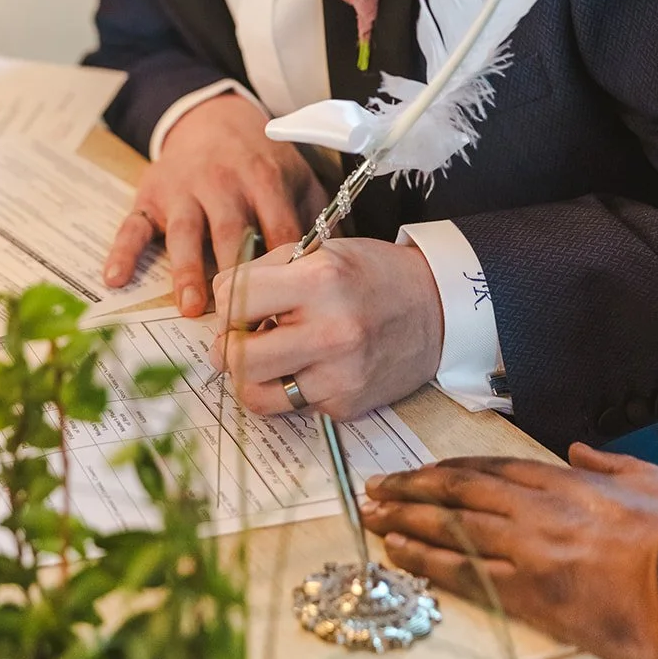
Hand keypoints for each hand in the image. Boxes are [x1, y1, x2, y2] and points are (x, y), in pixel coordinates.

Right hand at [103, 93, 327, 316]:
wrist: (213, 120)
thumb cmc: (262, 162)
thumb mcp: (297, 178)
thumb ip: (320, 218)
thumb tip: (345, 268)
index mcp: (264, 179)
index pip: (279, 228)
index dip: (286, 270)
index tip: (294, 311)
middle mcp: (222, 183)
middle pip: (231, 232)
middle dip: (237, 276)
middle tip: (244, 322)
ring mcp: (183, 189)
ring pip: (184, 230)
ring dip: (186, 270)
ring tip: (191, 308)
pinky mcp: (150, 195)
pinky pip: (132, 224)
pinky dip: (122, 251)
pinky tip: (115, 280)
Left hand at [209, 237, 443, 419]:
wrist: (436, 309)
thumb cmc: (372, 274)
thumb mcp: (321, 251)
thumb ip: (266, 273)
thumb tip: (221, 306)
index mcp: (319, 282)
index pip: (235, 297)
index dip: (228, 300)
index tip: (239, 302)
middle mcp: (330, 333)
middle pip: (237, 356)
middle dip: (227, 345)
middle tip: (237, 337)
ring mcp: (339, 376)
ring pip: (255, 394)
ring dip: (248, 377)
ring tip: (262, 357)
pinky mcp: (345, 406)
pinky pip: (290, 407)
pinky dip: (285, 389)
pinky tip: (301, 367)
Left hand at [362, 446, 657, 658]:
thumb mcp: (646, 481)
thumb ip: (606, 464)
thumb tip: (581, 452)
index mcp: (563, 483)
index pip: (489, 470)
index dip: (448, 471)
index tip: (422, 471)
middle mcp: (536, 509)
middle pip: (457, 492)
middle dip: (412, 489)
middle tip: (376, 488)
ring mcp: (528, 549)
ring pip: (450, 527)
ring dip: (406, 520)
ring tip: (373, 516)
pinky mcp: (531, 593)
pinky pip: (465, 573)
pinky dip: (427, 562)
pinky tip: (399, 556)